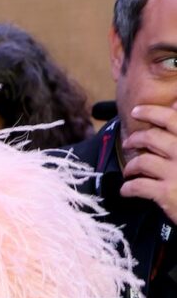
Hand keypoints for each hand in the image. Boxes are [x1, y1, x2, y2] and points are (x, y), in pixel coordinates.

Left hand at [122, 105, 176, 222]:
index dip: (151, 111)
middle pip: (151, 138)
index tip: (136, 110)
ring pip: (141, 161)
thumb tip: (175, 104)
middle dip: (135, 139)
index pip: (172, 119)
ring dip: (131, 166)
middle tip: (129, 142)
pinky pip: (138, 186)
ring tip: (129, 171)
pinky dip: (128, 188)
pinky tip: (126, 190)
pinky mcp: (166, 193)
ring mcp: (175, 172)